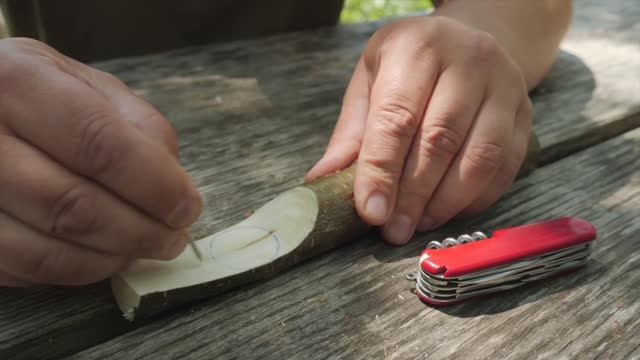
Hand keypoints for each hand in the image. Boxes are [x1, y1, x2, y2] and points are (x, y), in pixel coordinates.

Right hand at [0, 38, 201, 285]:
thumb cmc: (32, 92)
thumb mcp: (82, 82)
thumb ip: (134, 121)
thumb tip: (172, 177)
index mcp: (15, 82)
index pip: (98, 144)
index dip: (153, 184)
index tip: (187, 208)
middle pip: (73, 204)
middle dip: (140, 231)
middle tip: (173, 238)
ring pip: (46, 248)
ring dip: (111, 258)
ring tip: (143, 248)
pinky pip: (23, 269)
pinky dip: (74, 270)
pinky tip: (102, 254)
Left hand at [307, 16, 531, 244]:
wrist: (467, 42)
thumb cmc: (409, 65)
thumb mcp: (370, 82)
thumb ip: (352, 133)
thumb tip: (322, 182)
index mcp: (418, 48)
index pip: (397, 117)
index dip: (381, 169)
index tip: (371, 212)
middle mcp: (469, 60)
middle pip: (439, 140)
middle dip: (412, 195)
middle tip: (392, 230)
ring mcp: (505, 87)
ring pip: (479, 158)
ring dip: (445, 202)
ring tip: (417, 224)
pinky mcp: (525, 115)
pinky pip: (504, 167)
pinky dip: (475, 199)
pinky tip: (447, 212)